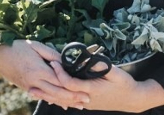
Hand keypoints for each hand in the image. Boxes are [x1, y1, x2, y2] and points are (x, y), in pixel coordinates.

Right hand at [0, 38, 90, 108]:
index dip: (73, 87)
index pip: (60, 81)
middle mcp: (35, 81)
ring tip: (78, 105)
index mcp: (38, 70)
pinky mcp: (27, 88)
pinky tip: (62, 105)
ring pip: (50, 98)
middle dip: (73, 98)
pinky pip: (43, 97)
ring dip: (65, 102)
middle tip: (86, 100)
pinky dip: (54, 102)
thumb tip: (65, 61)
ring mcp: (30, 87)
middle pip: (57, 93)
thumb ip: (52, 54)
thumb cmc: (18, 47)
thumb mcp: (36, 46)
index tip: (86, 89)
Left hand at [36, 60, 163, 112]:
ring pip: (63, 100)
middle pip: (62, 95)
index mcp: (91, 89)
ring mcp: (85, 103)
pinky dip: (57, 98)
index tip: (53, 62)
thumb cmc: (125, 84)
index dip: (60, 73)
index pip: (70, 82)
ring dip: (48, 96)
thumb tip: (88, 58)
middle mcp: (86, 98)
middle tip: (31, 83)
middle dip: (46, 89)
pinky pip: (68, 101)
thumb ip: (101, 66)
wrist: (133, 99)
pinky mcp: (86, 104)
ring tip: (32, 92)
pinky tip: (47, 96)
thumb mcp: (115, 73)